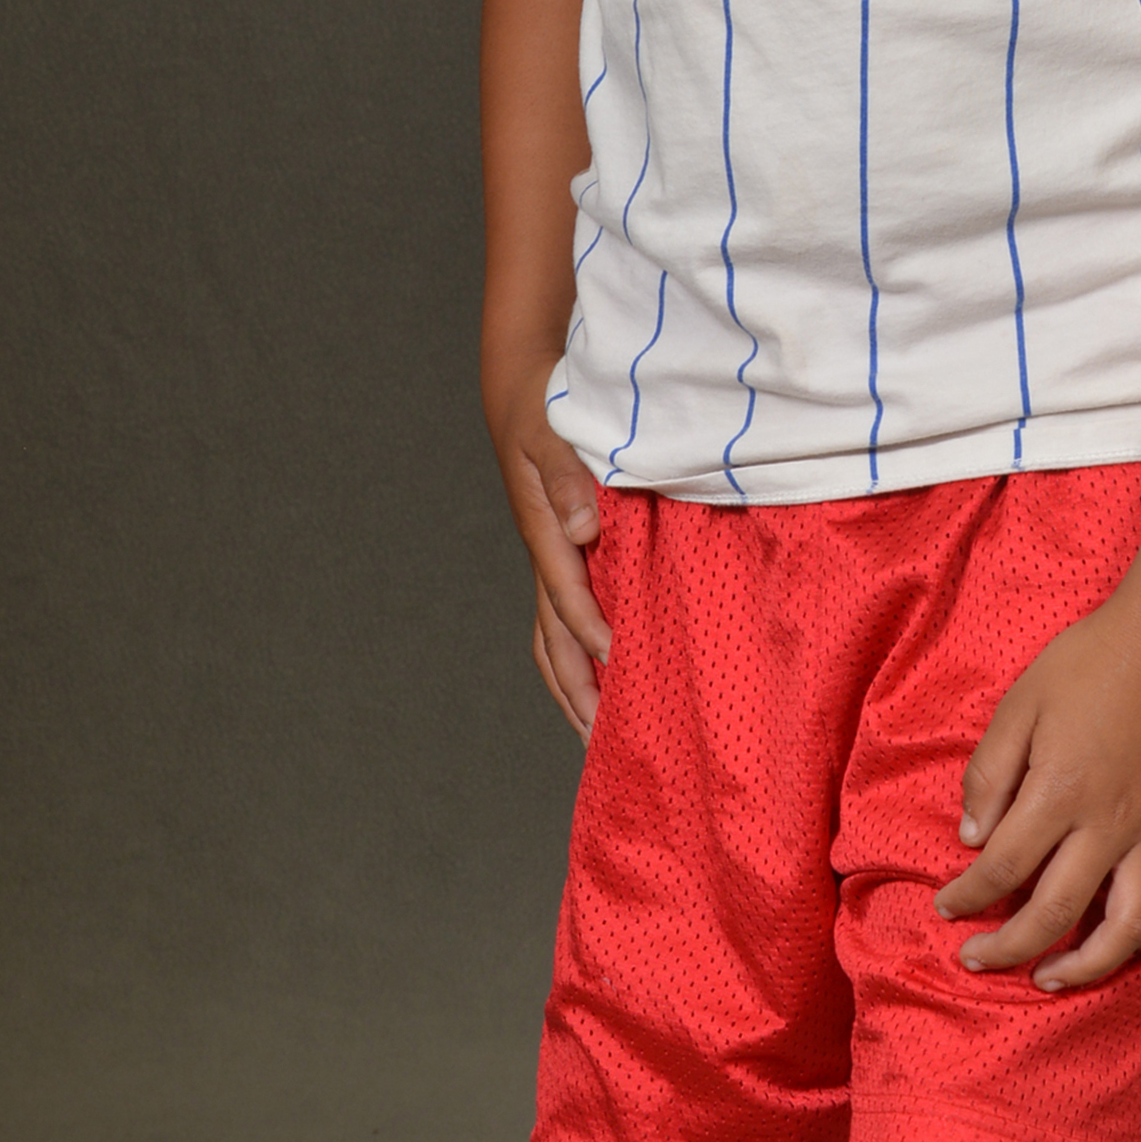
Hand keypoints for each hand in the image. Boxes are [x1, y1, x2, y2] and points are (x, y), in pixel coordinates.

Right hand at [487, 358, 609, 743]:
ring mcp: (551, 563)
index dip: (592, 631)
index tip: (619, 662)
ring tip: (599, 739)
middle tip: (602, 744)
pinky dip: (578, 660)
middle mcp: (547, 557)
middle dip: (577, 691)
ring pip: (554, 640)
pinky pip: (562, 622)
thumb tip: (585, 530)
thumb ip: (567, 477)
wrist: (521, 397)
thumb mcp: (552, 432)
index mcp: (546, 532)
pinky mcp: (562, 559)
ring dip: (574, 688)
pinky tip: (604, 681)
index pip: (568, 595)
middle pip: (554, 639)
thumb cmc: (544, 410)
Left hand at [931, 594, 1140, 990]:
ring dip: (1084, 966)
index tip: (947, 908)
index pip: (1002, 867)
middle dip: (1006, 947)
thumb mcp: (1021, 703)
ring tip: (1049, 976)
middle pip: (1053, 911)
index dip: (967, 896)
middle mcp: (1111, 823)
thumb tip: (970, 837)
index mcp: (1061, 790)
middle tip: (976, 958)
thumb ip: (990, 773)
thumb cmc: (1092, 661)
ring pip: (1126, 930)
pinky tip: (1133, 940)